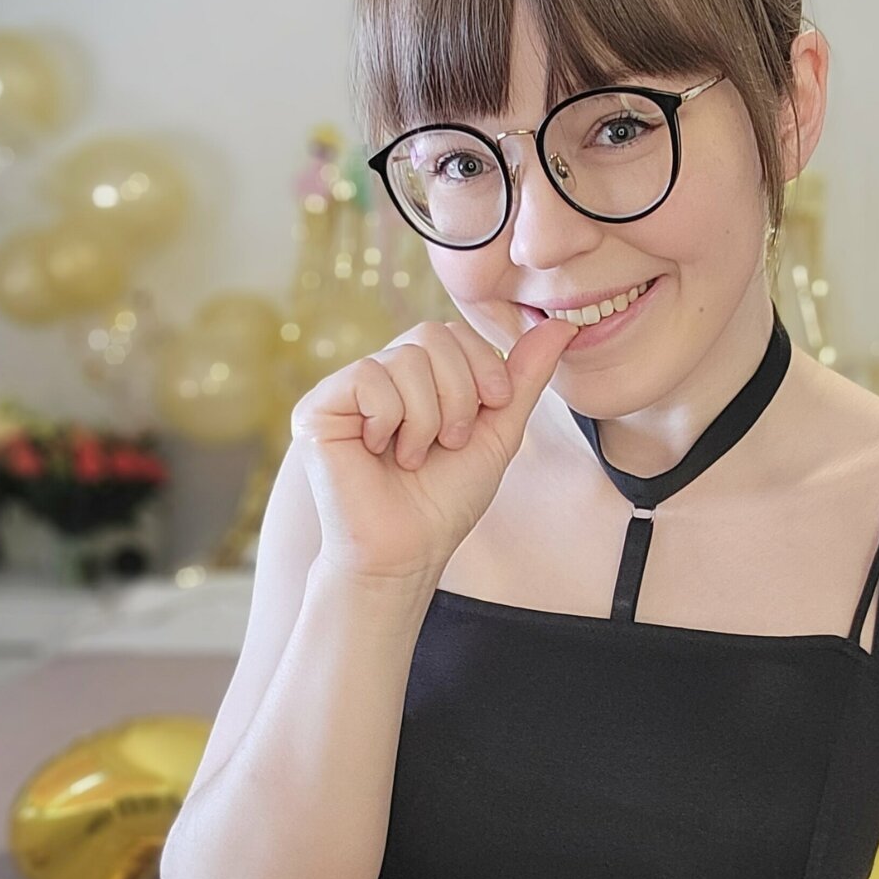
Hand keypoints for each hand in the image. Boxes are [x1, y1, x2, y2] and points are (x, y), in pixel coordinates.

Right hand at [290, 313, 578, 583]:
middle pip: (431, 335)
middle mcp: (379, 374)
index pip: (453, 332)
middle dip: (458, 394)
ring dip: (427, 418)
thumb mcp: (498, 432)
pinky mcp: (317, 407)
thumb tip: (561, 326)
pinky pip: (368, 378)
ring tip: (415, 456)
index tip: (489, 411)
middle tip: (450, 441)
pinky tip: (381, 451)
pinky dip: (390, 420)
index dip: (482, 366)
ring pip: (403, 360)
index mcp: (417, 377)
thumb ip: (524, 379)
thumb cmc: (446, 500)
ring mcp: (346, 389)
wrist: (407, 552)